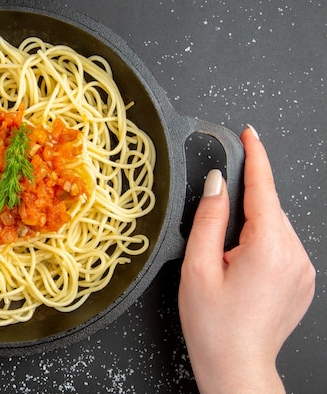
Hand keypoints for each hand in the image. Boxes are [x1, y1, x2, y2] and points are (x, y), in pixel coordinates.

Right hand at [178, 126, 315, 393]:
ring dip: (249, 232)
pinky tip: (242, 272)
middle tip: (213, 244)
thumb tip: (217, 182)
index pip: (264, 188)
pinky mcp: (303, 280)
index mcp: (269, 248)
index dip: (256, 157)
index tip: (250, 134)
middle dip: (241, 211)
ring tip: (226, 267)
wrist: (237, 366)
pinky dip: (261, 246)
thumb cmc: (214, 325)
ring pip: (274, 227)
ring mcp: (304, 270)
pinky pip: (282, 246)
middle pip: (267, 209)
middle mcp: (295, 255)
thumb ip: (209, 218)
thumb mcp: (197, 266)